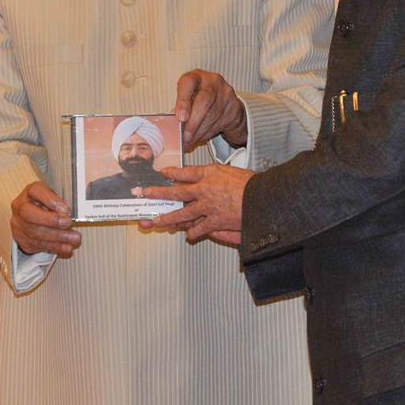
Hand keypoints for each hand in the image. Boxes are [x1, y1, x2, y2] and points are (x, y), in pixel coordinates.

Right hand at [10, 181, 80, 257]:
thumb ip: (60, 202)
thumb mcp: (54, 197)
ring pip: (35, 232)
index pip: (36, 191)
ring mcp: (18, 224)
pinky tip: (67, 247)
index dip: (51, 200)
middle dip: (51, 220)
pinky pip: (38, 244)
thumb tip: (67, 214)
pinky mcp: (21, 238)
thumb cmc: (47, 204)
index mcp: (30, 192)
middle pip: (30, 214)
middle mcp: (20, 206)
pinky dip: (55, 246)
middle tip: (69, 223)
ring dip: (57, 237)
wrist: (31, 217)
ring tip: (74, 238)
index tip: (66, 209)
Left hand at [138, 164, 253, 241]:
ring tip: (154, 221)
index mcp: (208, 174)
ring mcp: (206, 207)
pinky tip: (188, 235)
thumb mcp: (230, 169)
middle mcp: (203, 190)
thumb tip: (206, 174)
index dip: (172, 173)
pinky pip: (199, 229)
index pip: (185, 172)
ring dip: (166, 218)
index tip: (162, 173)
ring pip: (181, 214)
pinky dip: (193, 232)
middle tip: (142, 193)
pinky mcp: (214, 221)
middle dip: (157, 193)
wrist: (261, 197)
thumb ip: (216, 173)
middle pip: (175, 192)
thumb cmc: (250, 182)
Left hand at [174, 69, 246, 148]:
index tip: (180, 118)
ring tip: (190, 140)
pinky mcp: (234, 106)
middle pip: (204, 100)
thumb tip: (171, 125)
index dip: (183, 100)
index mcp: (196, 77)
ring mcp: (225, 93)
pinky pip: (220, 123)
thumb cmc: (199, 100)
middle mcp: (212, 81)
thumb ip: (180, 108)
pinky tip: (201, 136)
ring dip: (199, 131)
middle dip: (193, 122)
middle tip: (185, 137)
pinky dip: (208, 133)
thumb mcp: (188, 98)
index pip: (189, 83)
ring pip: (212, 115)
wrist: (225, 102)